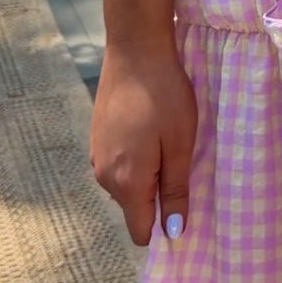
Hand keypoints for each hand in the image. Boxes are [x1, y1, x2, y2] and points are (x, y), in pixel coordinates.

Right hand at [90, 39, 197, 246]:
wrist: (135, 49)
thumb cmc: (164, 95)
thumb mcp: (180, 144)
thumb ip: (175, 190)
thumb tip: (173, 232)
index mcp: (127, 182)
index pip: (140, 231)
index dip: (164, 226)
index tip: (185, 205)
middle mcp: (104, 176)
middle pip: (134, 207)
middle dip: (158, 196)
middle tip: (182, 161)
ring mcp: (96, 156)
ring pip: (126, 185)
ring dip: (147, 174)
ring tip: (167, 140)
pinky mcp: (96, 138)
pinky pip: (118, 164)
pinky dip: (135, 157)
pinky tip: (150, 129)